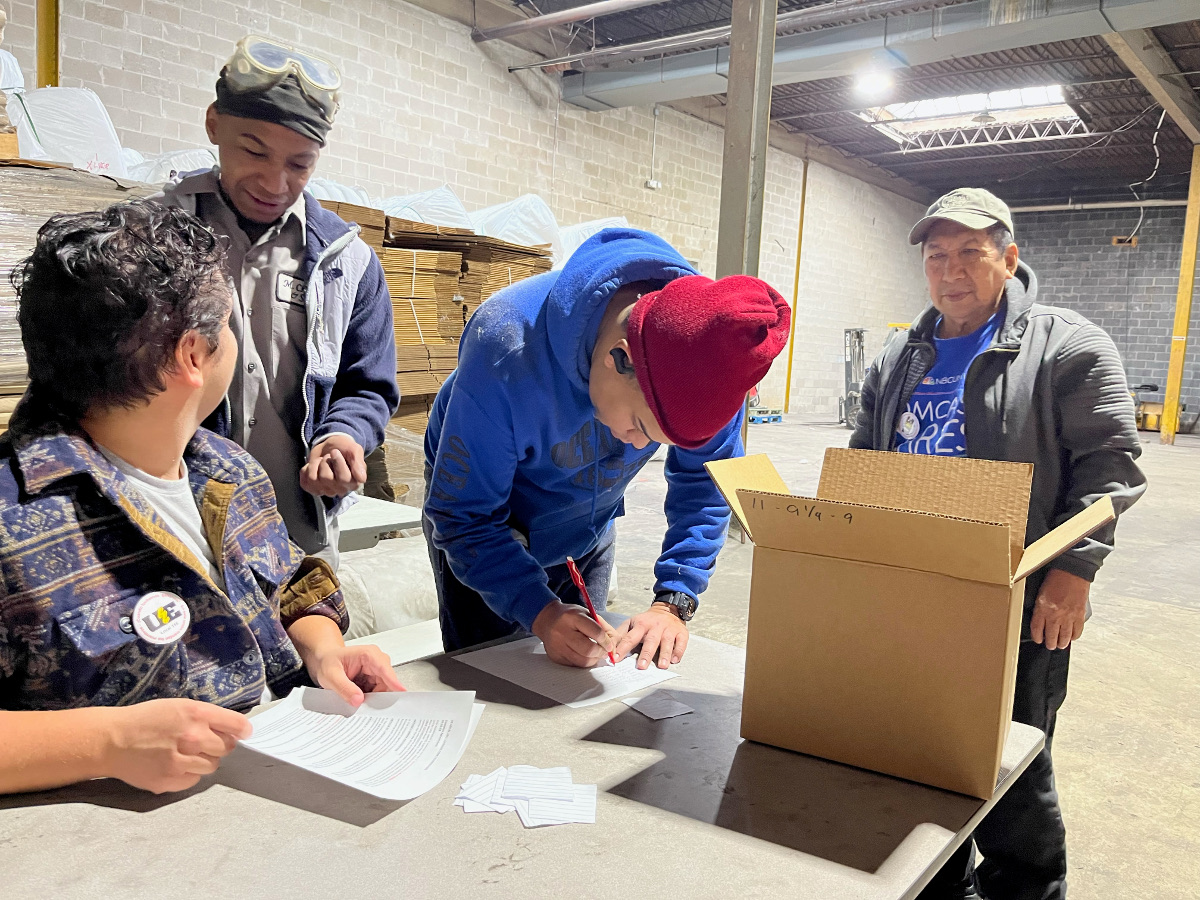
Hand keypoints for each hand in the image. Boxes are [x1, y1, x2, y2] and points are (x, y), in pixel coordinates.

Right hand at [104, 698, 250, 793]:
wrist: (111, 740)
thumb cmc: (145, 720)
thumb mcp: (178, 707)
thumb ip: (205, 717)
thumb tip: (234, 729)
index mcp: (196, 714)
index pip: (236, 725)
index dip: (243, 730)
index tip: (244, 733)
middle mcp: (192, 737)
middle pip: (226, 748)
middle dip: (218, 745)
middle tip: (202, 743)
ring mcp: (181, 761)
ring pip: (212, 766)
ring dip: (203, 761)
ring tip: (184, 754)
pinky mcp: (170, 781)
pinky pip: (193, 780)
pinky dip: (188, 774)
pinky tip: (173, 765)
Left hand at [300, 434, 366, 497]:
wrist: (329, 446)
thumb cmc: (343, 448)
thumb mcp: (353, 449)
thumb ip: (358, 463)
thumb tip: (361, 479)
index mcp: (354, 482)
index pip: (344, 478)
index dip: (337, 463)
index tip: (335, 452)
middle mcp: (341, 489)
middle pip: (326, 478)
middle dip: (325, 462)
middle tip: (329, 456)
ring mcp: (326, 491)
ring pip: (314, 479)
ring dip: (315, 464)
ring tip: (322, 460)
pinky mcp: (313, 489)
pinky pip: (305, 482)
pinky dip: (306, 470)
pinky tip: (314, 467)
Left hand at [308, 643, 404, 706]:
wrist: (324, 661)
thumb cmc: (327, 662)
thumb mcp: (331, 676)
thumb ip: (344, 688)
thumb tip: (358, 700)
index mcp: (368, 654)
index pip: (384, 669)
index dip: (393, 681)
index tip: (401, 691)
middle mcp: (376, 660)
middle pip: (386, 681)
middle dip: (378, 695)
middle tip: (364, 704)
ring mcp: (376, 669)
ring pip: (383, 688)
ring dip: (373, 697)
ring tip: (356, 698)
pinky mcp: (375, 678)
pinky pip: (378, 691)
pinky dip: (370, 697)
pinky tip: (359, 697)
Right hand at [531, 600, 615, 667]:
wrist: (547, 620)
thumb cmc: (569, 616)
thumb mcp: (586, 613)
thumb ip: (602, 627)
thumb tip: (613, 644)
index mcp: (572, 617)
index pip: (595, 632)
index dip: (606, 640)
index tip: (609, 644)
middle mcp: (562, 632)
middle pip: (588, 650)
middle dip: (601, 652)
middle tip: (604, 650)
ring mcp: (557, 646)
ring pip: (582, 661)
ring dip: (593, 659)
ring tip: (595, 653)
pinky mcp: (555, 657)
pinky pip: (575, 664)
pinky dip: (583, 661)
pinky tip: (584, 654)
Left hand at [613, 602, 689, 669]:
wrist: (668, 610)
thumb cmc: (647, 621)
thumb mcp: (632, 623)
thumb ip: (620, 635)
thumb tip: (608, 647)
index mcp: (641, 624)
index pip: (630, 637)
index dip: (623, 648)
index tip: (616, 658)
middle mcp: (655, 627)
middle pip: (650, 641)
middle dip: (646, 654)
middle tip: (641, 666)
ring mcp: (669, 630)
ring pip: (666, 642)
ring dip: (664, 654)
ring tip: (662, 666)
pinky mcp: (681, 633)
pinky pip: (681, 642)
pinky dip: (678, 651)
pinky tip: (674, 660)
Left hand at [1030, 568, 1090, 649]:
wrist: (1072, 571)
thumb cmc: (1055, 578)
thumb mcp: (1040, 593)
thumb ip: (1040, 607)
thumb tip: (1040, 618)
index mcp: (1042, 608)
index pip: (1037, 630)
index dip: (1037, 637)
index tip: (1038, 640)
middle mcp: (1055, 615)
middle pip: (1051, 637)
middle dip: (1050, 644)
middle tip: (1050, 645)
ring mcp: (1068, 617)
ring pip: (1065, 638)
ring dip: (1062, 643)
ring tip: (1060, 644)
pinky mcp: (1080, 615)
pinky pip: (1077, 631)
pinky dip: (1075, 636)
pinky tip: (1072, 637)